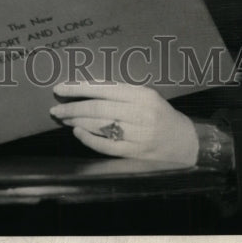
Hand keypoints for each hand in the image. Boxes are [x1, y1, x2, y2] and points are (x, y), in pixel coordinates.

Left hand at [49, 81, 198, 165]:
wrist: (185, 142)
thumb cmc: (160, 114)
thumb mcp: (145, 95)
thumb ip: (120, 92)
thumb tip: (86, 90)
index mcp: (142, 94)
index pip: (103, 89)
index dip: (78, 89)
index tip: (59, 88)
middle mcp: (141, 114)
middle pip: (98, 109)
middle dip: (73, 108)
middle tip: (55, 108)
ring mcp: (139, 135)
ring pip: (101, 127)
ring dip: (77, 122)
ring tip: (63, 118)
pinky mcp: (136, 154)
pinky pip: (107, 146)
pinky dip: (90, 139)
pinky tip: (78, 133)